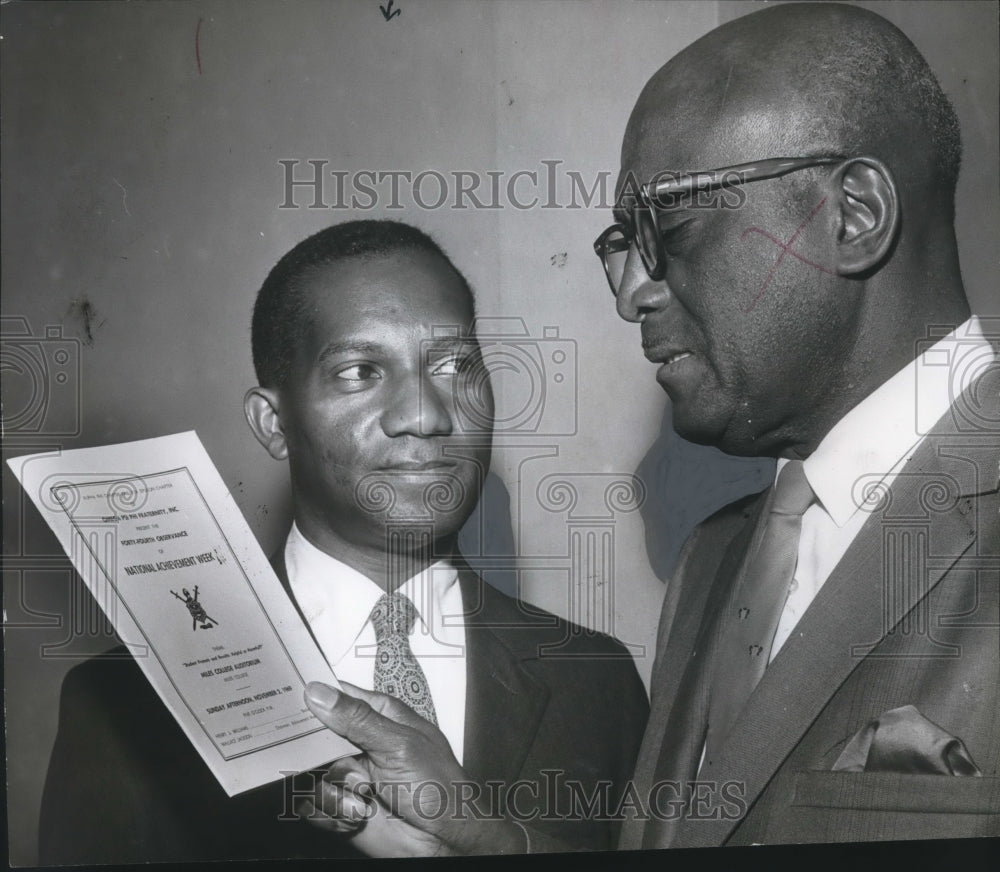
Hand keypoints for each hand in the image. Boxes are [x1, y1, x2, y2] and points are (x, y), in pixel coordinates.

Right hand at [303, 681, 526, 855]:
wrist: (442, 841)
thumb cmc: (437, 786)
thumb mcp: (399, 744)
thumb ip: (357, 719)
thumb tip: (318, 691)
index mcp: (378, 716)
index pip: (336, 696)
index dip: (311, 696)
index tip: (288, 699)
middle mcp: (358, 743)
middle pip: (313, 736)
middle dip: (316, 754)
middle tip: (341, 767)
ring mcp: (348, 775)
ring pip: (310, 774)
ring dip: (333, 792)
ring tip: (364, 799)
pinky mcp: (339, 806)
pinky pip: (311, 805)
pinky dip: (331, 814)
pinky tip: (356, 818)